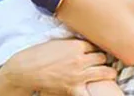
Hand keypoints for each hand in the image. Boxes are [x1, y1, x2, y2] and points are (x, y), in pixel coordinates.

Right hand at [0, 39, 116, 95]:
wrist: (24, 71)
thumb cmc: (37, 55)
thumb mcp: (56, 43)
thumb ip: (71, 44)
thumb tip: (82, 44)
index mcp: (76, 45)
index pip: (95, 45)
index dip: (96, 48)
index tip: (96, 50)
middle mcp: (80, 59)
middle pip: (102, 57)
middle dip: (103, 59)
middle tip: (103, 61)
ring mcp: (78, 75)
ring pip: (104, 72)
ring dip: (108, 72)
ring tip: (109, 74)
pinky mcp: (73, 88)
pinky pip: (90, 92)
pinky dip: (94, 91)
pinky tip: (98, 90)